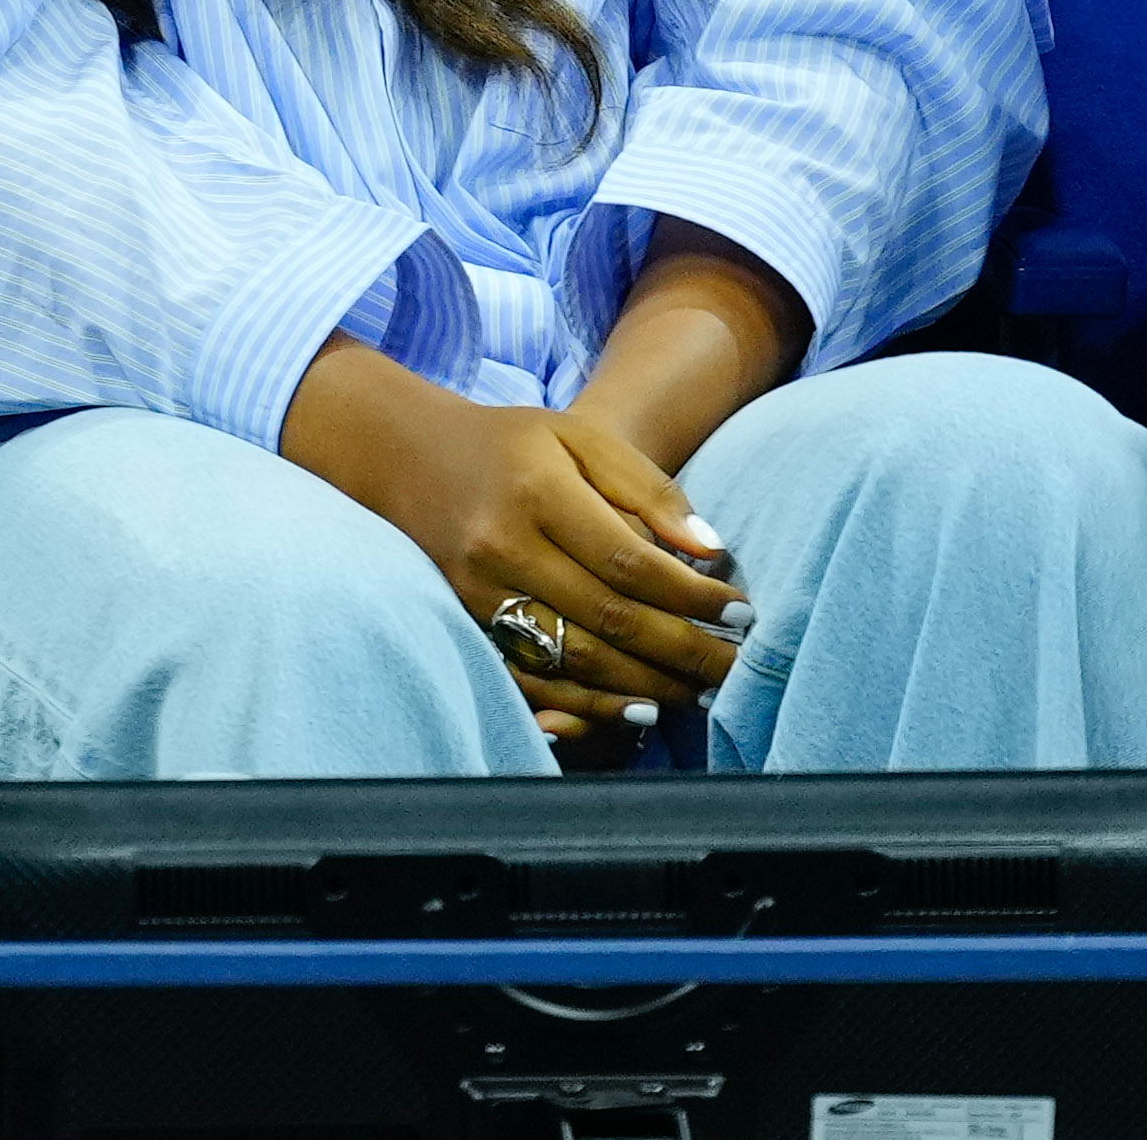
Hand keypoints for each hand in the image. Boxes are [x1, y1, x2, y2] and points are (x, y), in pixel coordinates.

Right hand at [283, 345, 743, 744]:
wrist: (407, 456)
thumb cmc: (511, 444)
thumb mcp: (581, 438)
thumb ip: (648, 489)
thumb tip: (712, 552)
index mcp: (537, 492)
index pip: (629, 560)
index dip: (690, 595)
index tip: (739, 610)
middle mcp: (502, 546)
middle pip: (608, 617)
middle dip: (683, 650)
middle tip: (736, 666)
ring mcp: (478, 590)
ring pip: (575, 657)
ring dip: (647, 684)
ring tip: (701, 691)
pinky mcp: (467, 621)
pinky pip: (536, 677)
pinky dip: (591, 702)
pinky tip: (639, 709)